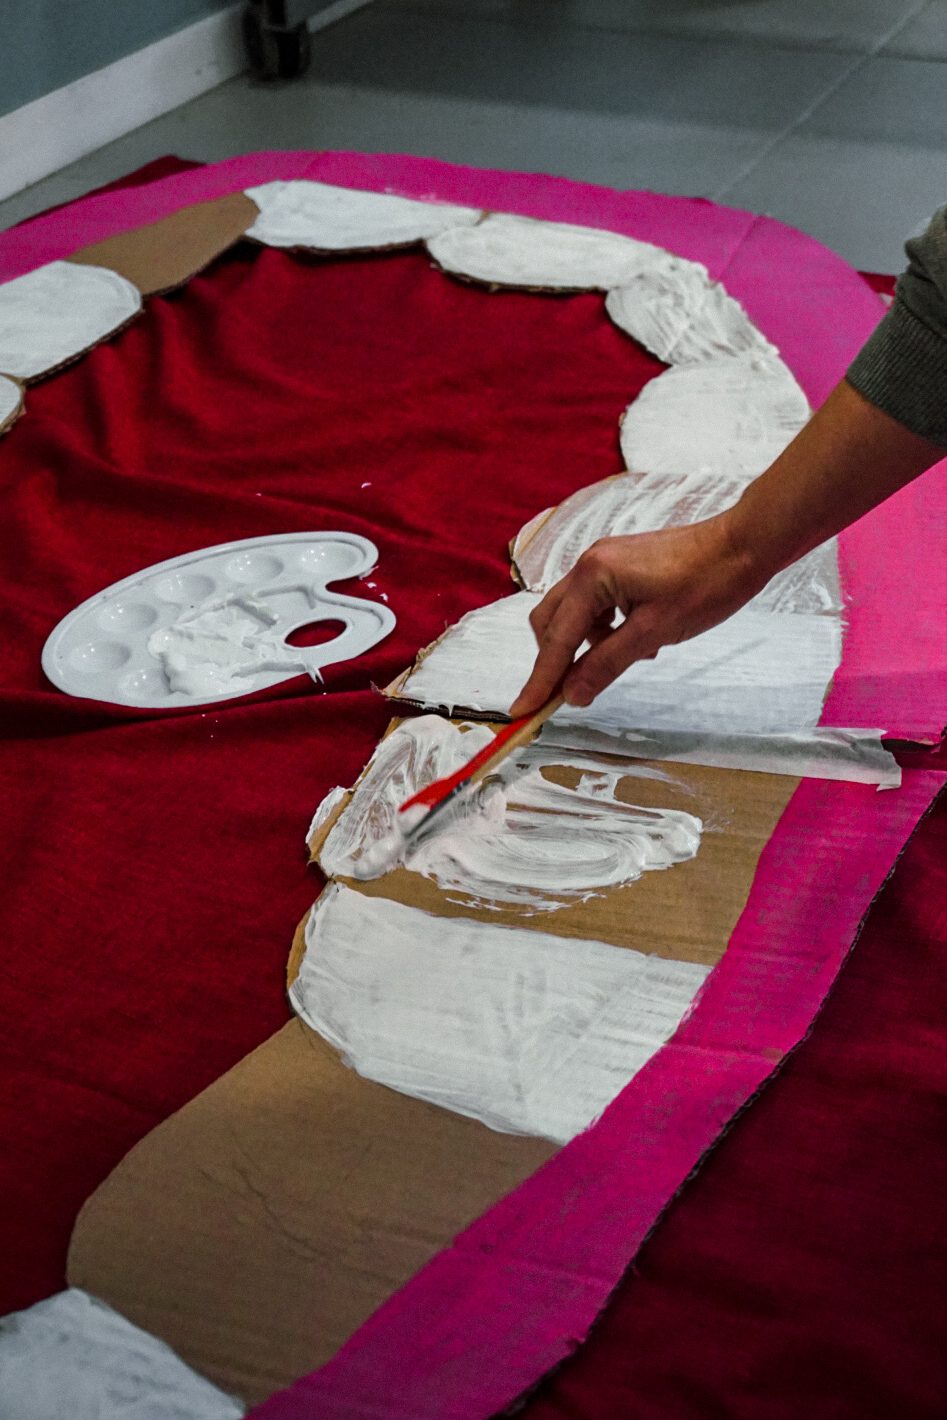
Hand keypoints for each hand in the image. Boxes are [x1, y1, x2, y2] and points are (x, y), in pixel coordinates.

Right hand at [509, 514, 763, 716]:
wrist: (743, 544)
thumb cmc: (706, 583)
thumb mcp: (655, 633)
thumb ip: (607, 663)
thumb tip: (572, 695)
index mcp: (592, 576)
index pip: (555, 640)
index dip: (539, 680)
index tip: (521, 711)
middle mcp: (588, 564)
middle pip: (550, 623)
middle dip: (557, 660)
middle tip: (573, 693)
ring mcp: (603, 562)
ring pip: (573, 615)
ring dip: (587, 645)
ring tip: (634, 655)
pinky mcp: (619, 566)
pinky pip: (595, 605)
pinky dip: (606, 630)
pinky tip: (639, 638)